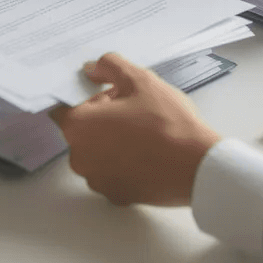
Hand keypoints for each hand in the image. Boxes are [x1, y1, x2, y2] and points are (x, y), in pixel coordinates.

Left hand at [50, 53, 221, 206]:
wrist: (196, 167)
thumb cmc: (166, 122)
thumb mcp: (140, 80)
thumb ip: (109, 66)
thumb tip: (90, 69)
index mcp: (78, 126)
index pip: (66, 106)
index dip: (90, 97)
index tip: (113, 95)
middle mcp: (79, 157)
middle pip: (83, 130)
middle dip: (103, 119)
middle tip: (136, 112)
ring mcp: (96, 180)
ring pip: (98, 153)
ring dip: (113, 142)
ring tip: (146, 135)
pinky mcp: (115, 196)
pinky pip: (113, 173)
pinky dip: (125, 165)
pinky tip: (149, 156)